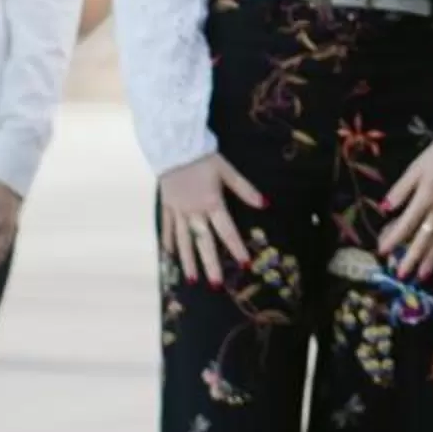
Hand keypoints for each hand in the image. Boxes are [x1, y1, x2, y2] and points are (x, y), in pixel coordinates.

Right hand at [158, 152, 266, 284]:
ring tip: (192, 279)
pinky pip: (168, 227)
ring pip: (184, 240)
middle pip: (204, 242)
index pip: (227, 230)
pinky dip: (169, 242)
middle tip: (216, 285)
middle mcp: (194, 211)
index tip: (244, 264)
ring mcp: (178, 210)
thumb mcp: (227, 170)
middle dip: (211, 264)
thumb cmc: (203, 157)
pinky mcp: (167, 206)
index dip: (236, 248)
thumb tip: (265, 203)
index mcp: (212, 203)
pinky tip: (170, 255)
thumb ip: (245, 189)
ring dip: (189, 261)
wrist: (173, 146)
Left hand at [378, 138, 432, 277]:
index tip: (382, 252)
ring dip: (431, 258)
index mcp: (425, 198)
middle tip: (402, 275)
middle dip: (412, 258)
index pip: (407, 224)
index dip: (394, 238)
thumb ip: (400, 190)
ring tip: (423, 275)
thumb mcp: (415, 168)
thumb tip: (385, 208)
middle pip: (424, 238)